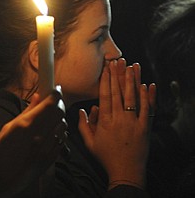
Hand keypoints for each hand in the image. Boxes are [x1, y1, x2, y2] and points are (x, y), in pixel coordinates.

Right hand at [0, 88, 66, 196]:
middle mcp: (39, 136)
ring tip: (48, 119)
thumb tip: (37, 97)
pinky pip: (61, 140)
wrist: (1, 181)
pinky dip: (58, 133)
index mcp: (26, 126)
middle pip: (60, 113)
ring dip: (59, 119)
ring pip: (63, 126)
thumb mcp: (7, 129)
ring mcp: (47, 149)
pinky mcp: (51, 159)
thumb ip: (25, 112)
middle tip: (53, 101)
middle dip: (59, 104)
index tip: (56, 89)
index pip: (50, 104)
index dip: (56, 94)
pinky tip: (48, 133)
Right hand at [79, 60, 155, 189]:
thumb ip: (83, 124)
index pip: (105, 95)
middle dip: (118, 75)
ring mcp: (134, 122)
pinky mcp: (145, 127)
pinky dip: (149, 97)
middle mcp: (120, 119)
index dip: (106, 80)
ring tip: (132, 66)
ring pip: (133, 97)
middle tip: (117, 61)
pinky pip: (148, 109)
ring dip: (133, 80)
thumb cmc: (106, 157)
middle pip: (119, 92)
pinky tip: (147, 85)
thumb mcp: (89, 142)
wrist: (126, 171)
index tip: (106, 68)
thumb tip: (83, 109)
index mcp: (105, 121)